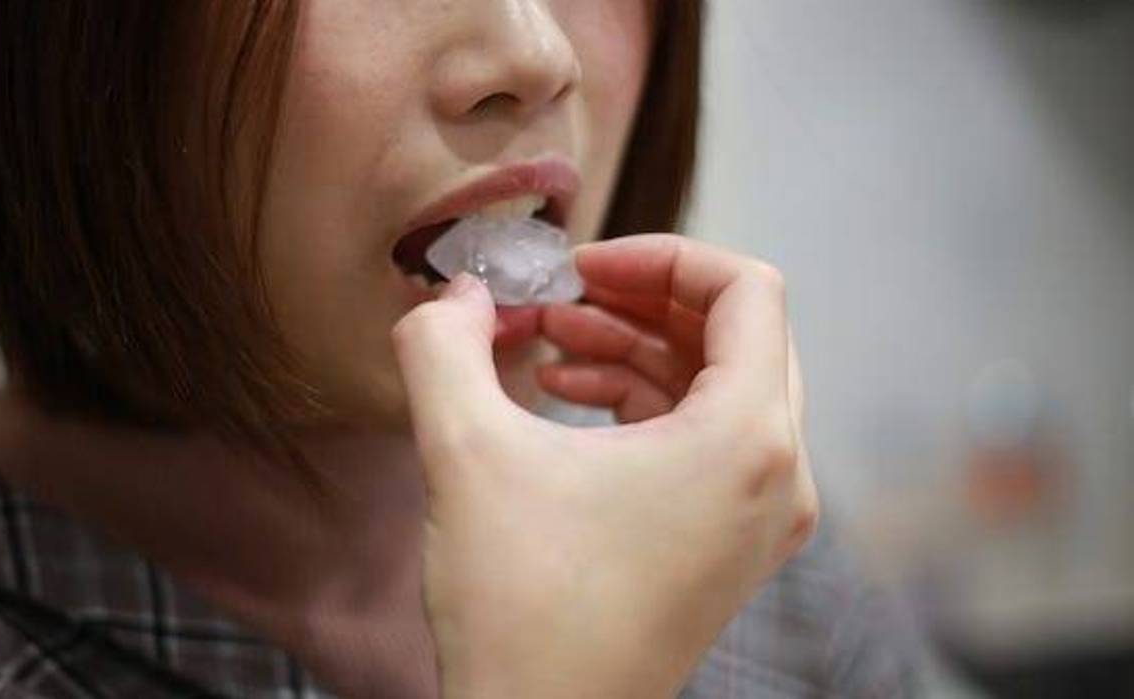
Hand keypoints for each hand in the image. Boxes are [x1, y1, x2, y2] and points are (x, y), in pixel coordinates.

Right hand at [391, 234, 817, 697]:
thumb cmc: (521, 610)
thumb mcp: (465, 454)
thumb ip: (444, 346)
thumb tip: (453, 294)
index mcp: (746, 441)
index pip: (747, 291)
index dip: (660, 256)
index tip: (581, 268)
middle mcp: (779, 477)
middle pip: (739, 335)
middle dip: (644, 301)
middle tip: (565, 299)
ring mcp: (763, 519)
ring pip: (722, 386)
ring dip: (639, 350)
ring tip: (551, 348)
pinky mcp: (731, 547)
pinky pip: (708, 440)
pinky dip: (646, 404)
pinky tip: (569, 400)